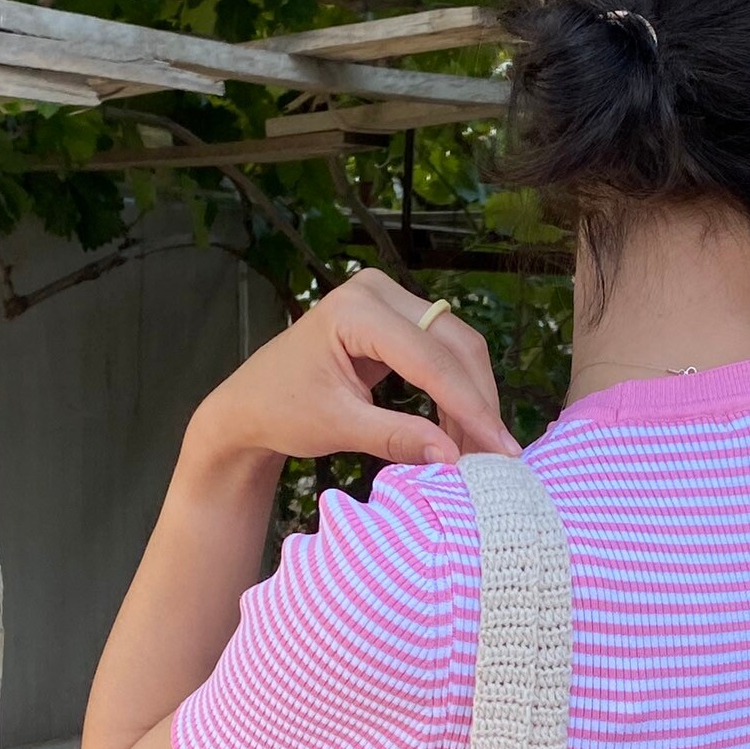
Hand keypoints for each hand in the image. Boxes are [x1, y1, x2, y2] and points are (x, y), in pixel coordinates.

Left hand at [186, 266, 517, 476]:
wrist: (250, 403)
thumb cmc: (281, 411)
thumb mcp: (338, 427)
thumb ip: (396, 438)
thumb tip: (454, 456)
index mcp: (355, 310)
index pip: (429, 359)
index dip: (469, 406)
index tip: (499, 448)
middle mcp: (377, 292)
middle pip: (454, 343)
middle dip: (478, 400)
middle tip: (497, 453)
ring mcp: (388, 300)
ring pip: (456, 346)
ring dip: (472, 398)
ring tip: (479, 448)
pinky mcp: (396, 318)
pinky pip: (440, 351)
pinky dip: (455, 391)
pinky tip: (461, 429)